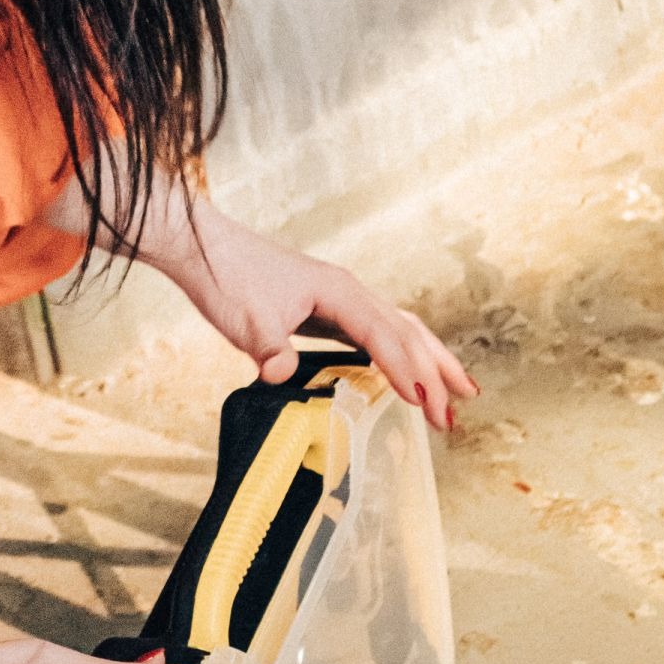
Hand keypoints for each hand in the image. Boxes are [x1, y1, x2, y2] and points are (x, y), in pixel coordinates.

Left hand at [137, 186, 478, 429]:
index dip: (405, 371)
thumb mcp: (244, 318)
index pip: (384, 336)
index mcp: (339, 291)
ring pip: (401, 329)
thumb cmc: (227, 274)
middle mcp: (350, 291)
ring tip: (459, 393)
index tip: (424, 403)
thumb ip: (267, 347)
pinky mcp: (331, 308)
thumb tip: (280, 374)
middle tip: (452, 417)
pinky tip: (408, 374)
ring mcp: (343, 298)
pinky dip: (403, 354)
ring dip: (430, 362)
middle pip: (407, 332)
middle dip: (434, 374)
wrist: (205, 246)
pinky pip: (380, 332)